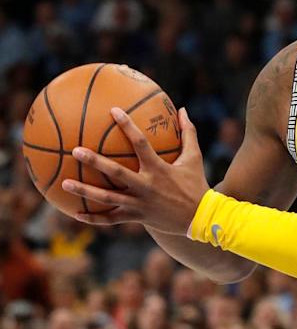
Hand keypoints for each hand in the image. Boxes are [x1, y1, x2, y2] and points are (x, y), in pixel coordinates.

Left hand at [62, 107, 209, 233]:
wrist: (200, 217)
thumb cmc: (195, 183)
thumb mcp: (194, 157)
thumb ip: (188, 133)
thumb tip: (182, 110)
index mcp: (159, 168)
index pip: (140, 143)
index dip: (127, 125)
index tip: (113, 111)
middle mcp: (146, 186)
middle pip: (115, 172)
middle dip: (94, 161)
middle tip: (75, 151)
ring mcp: (139, 203)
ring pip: (107, 198)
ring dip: (85, 191)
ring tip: (64, 183)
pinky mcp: (136, 217)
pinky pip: (111, 219)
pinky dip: (93, 218)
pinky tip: (76, 213)